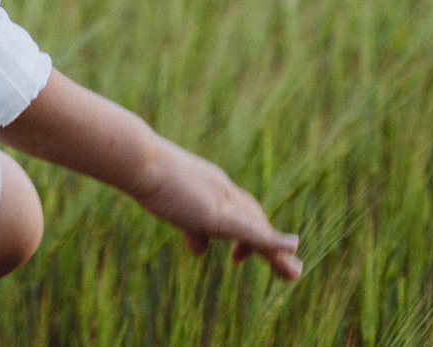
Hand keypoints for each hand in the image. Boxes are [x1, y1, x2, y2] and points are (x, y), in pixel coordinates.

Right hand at [127, 141, 303, 280]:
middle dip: (271, 246)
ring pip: (258, 227)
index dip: (248, 235)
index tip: (239, 260)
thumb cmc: (147, 178)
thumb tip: (200, 250)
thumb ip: (190, 227)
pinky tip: (291, 248)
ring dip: (277, 252)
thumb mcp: (172, 207)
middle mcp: (223, 190)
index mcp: (211, 188)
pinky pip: (251, 229)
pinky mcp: (217, 212)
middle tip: (290, 270)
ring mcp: (222, 199)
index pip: (239, 211)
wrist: (139, 160)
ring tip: (293, 272)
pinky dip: (273, 241)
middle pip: (255, 219)